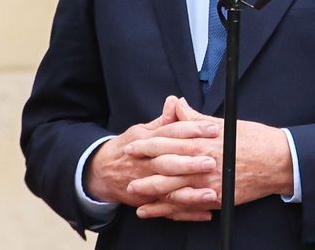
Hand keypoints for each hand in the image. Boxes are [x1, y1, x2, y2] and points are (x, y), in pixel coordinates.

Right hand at [83, 96, 220, 220]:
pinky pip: (168, 211)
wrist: (101, 172)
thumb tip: (176, 101)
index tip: (213, 128)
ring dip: (190, 194)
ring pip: (169, 191)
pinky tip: (206, 213)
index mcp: (146, 142)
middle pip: (168, 163)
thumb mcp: (141, 130)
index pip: (171, 134)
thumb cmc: (128, 147)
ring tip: (211, 193)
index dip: (192, 130)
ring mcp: (146, 185)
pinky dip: (187, 214)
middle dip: (190, 164)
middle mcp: (146, 164)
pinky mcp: (148, 202)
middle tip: (212, 161)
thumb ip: (163, 120)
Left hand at [125, 98, 293, 219]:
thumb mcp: (223, 123)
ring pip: (173, 190)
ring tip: (134, 195)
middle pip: (165, 168)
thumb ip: (195, 118)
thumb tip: (176, 104)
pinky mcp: (217, 198)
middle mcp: (202, 162)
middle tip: (125, 171)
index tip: (132, 145)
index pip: (168, 142)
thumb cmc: (253, 138)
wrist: (278, 161)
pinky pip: (189, 206)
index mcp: (202, 141)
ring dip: (151, 193)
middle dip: (143, 170)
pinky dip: (171, 210)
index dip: (147, 144)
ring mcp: (209, 183)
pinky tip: (158, 212)